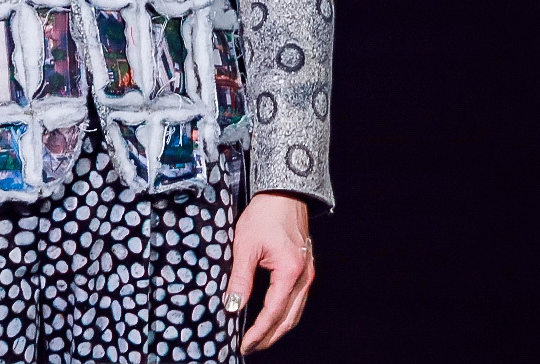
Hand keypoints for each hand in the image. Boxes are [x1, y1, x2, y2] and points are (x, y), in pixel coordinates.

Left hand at [227, 192, 314, 353]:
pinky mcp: (305, 268)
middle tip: (250, 347)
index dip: (258, 332)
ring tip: (259, 338)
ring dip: (278, 328)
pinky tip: (271, 317)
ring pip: (295, 312)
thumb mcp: (245, 246)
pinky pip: (297, 300)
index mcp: (290, 271)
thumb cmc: (265, 214)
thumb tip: (232, 306)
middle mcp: (304, 276)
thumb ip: (240, 279)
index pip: (273, 313)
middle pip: (288, 318)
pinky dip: (284, 314)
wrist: (284, 193)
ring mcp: (308, 273)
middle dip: (269, 337)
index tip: (244, 344)